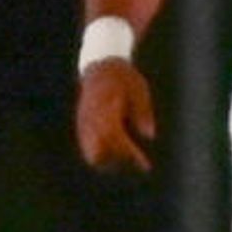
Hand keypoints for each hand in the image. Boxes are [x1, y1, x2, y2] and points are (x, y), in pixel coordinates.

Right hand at [76, 58, 156, 174]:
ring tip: (128, 156)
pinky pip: (88, 146)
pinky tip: (118, 151)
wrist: (101, 66)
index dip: (130, 153)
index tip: (144, 165)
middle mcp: (91, 118)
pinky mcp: (82, 125)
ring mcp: (84, 123)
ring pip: (91, 153)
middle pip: (99, 152)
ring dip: (109, 159)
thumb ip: (143, 113)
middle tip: (136, 159)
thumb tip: (149, 136)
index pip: (116, 138)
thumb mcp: (139, 90)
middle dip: (118, 160)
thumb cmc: (124, 78)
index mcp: (106, 108)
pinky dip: (102, 152)